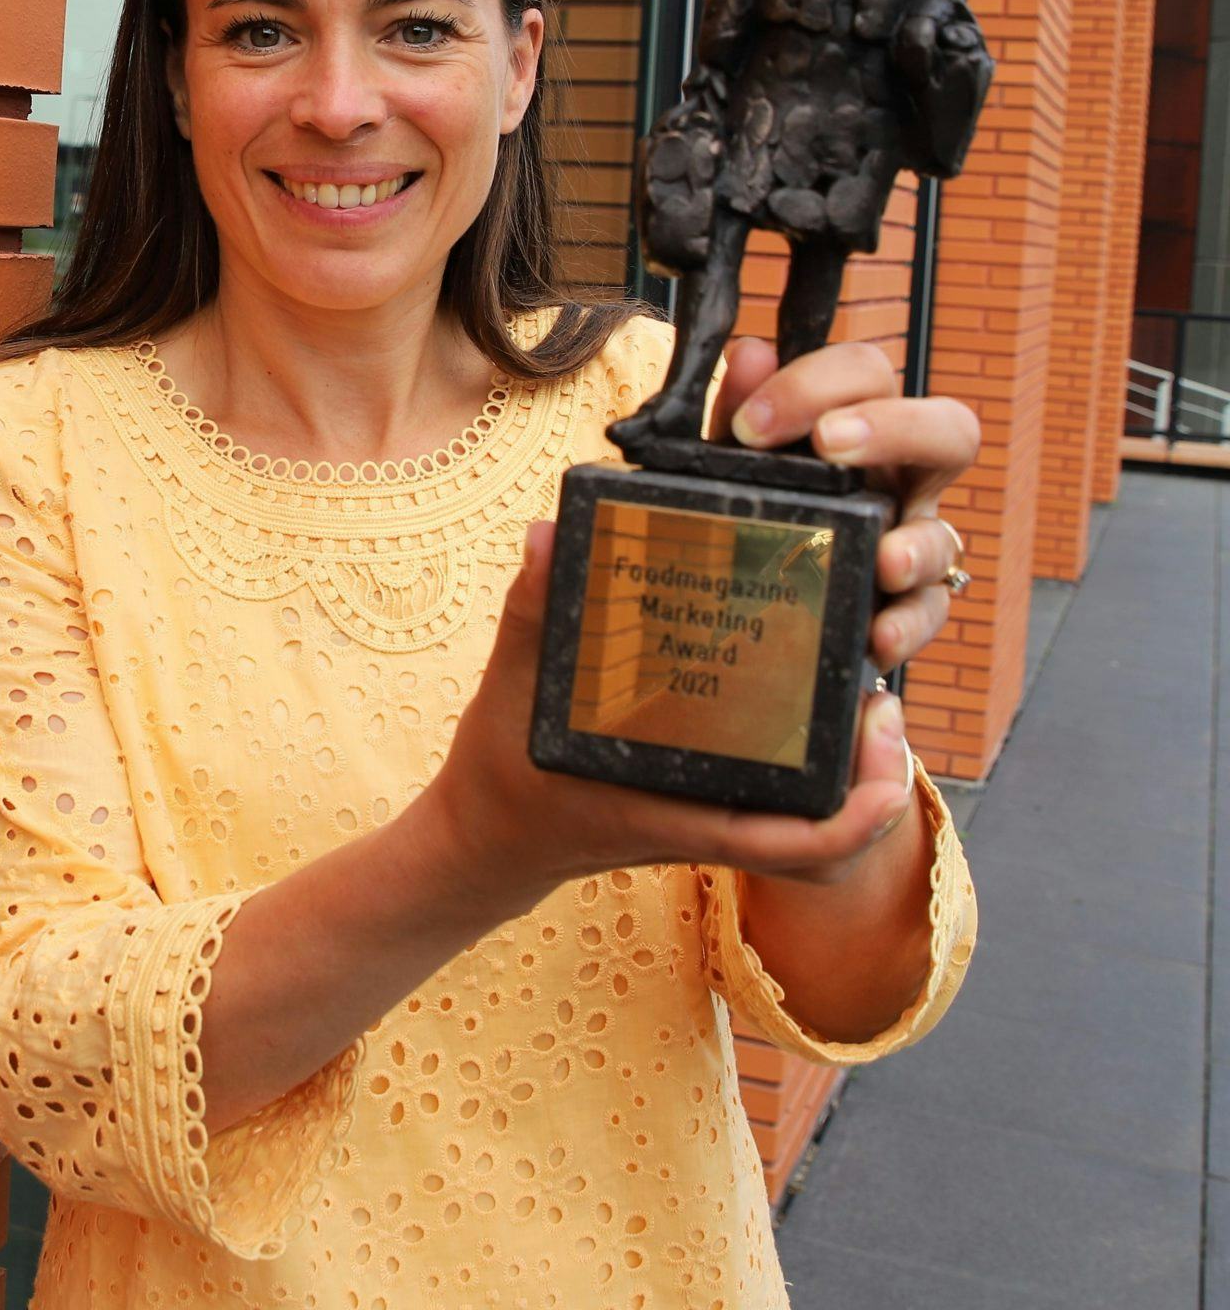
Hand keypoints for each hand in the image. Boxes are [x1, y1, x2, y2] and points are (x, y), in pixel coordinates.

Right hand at [428, 522, 927, 916]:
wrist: (485, 841)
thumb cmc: (500, 780)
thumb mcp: (510, 691)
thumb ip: (534, 612)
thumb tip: (549, 533)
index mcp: (672, 812)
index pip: (792, 842)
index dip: (859, 815)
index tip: (891, 758)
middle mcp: (701, 820)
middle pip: (822, 831)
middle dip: (873, 780)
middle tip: (884, 704)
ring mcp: (702, 816)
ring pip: (804, 818)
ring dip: (848, 772)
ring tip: (863, 697)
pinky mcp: (695, 803)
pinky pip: (773, 800)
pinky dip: (807, 765)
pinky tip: (805, 701)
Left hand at [711, 338, 978, 673]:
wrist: (719, 634)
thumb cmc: (731, 526)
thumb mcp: (718, 473)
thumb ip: (731, 419)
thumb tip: (749, 352)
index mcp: (847, 430)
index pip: (866, 372)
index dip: (818, 380)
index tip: (751, 423)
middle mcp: (894, 482)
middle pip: (949, 429)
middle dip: (897, 427)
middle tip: (832, 444)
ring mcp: (907, 545)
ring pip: (948, 530)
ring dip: (916, 542)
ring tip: (879, 558)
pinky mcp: (905, 610)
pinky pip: (931, 612)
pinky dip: (908, 624)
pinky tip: (875, 637)